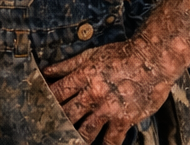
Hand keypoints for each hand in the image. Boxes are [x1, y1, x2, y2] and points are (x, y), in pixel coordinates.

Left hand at [43, 34, 184, 144]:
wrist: (150, 60)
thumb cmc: (120, 55)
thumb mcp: (90, 55)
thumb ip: (68, 65)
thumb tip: (46, 71)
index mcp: (83, 75)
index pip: (58, 91)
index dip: (46, 100)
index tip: (39, 107)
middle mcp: (93, 93)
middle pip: (68, 113)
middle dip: (58, 121)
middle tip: (50, 129)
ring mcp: (108, 108)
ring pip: (86, 130)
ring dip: (77, 138)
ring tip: (69, 141)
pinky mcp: (124, 119)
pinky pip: (111, 140)